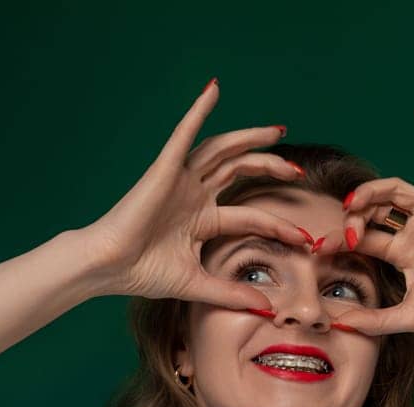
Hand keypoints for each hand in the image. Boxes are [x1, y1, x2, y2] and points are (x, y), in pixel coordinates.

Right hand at [78, 80, 315, 309]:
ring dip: (249, 137)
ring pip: (222, 149)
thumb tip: (265, 308)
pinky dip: (198, 111)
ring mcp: (181, 179)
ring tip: (276, 131)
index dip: (278, 223)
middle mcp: (194, 194)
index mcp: (202, 219)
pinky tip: (213, 91)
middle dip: (270, 167)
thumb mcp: (198, 284)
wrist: (109, 267)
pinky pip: (184, 134)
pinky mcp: (164, 169)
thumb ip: (231, 293)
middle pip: (241, 170)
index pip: (250, 214)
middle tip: (297, 172)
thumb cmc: (143, 273)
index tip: (304, 238)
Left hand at [328, 109, 413, 335]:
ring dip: (372, 191)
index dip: (340, 239)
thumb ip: (373, 321)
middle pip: (375, 210)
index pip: (365, 238)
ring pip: (396, 189)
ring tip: (354, 201)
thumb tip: (338, 323)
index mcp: (405, 253)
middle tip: (342, 229)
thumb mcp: (406, 316)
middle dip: (353, 216)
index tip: (318, 248)